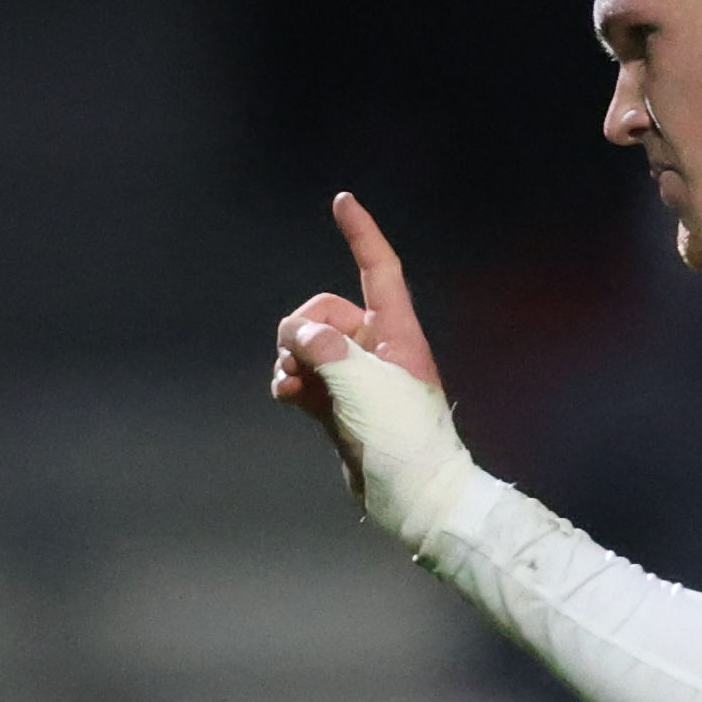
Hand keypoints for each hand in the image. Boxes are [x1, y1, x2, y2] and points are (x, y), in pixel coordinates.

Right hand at [269, 192, 472, 546]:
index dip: (361, 234)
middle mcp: (378, 350)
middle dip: (302, 329)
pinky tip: (285, 396)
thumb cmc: (404, 439)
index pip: (380, 270)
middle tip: (298, 360)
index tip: (342, 201)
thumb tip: (296, 336)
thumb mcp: (364, 388)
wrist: (415, 500)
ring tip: (291, 385)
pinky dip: (290, 382)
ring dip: (291, 358)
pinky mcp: (339, 408)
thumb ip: (327, 351)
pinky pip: (304, 377)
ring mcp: (357, 379)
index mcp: (398, 333)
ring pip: (310, 346)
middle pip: (326, 312)